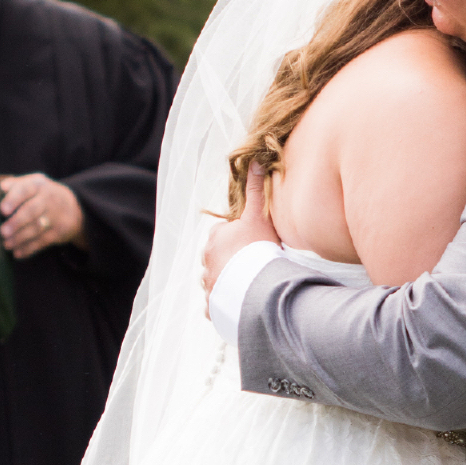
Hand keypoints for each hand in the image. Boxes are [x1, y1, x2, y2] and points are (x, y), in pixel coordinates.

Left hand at [0, 173, 85, 258]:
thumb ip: (15, 184)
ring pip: (37, 228)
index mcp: (37, 184)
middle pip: (32, 210)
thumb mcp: (32, 183)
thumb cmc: (41, 195)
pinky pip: (43, 241)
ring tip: (7, 244)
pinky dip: (29, 248)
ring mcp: (55, 216)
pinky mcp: (59, 232)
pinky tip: (17, 253)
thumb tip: (0, 187)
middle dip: (16, 222)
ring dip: (20, 238)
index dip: (13, 199)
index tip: (3, 210)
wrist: (72, 206)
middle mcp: (48, 199)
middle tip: (3, 232)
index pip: (25, 189)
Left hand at [201, 160, 279, 299]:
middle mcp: (207, 261)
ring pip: (214, 281)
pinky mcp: (213, 305)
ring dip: (225, 283)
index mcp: (216, 238)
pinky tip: (238, 304)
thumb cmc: (258, 248)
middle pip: (216, 258)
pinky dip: (223, 305)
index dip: (236, 237)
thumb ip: (255, 189)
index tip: (251, 243)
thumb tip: (253, 159)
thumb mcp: (258, 215)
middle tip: (250, 264)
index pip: (222, 234)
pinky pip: (214, 306)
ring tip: (246, 285)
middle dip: (228, 261)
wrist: (257, 284)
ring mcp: (209, 284)